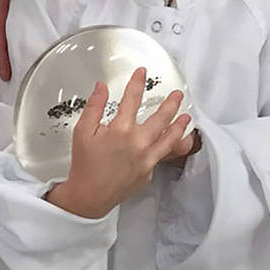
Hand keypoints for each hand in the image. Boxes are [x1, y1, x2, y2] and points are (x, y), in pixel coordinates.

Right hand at [45, 69, 193, 219]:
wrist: (89, 197)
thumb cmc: (85, 166)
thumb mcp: (83, 132)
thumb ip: (94, 106)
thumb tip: (101, 87)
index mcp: (121, 130)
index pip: (132, 99)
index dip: (137, 83)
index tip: (142, 72)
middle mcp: (138, 143)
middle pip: (161, 117)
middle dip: (171, 103)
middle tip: (177, 95)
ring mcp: (146, 159)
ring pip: (169, 139)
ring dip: (179, 126)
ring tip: (186, 117)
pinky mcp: (149, 172)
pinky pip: (160, 156)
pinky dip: (167, 147)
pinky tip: (168, 142)